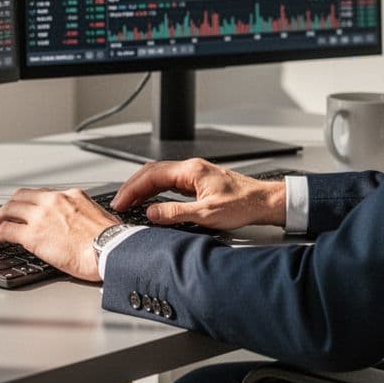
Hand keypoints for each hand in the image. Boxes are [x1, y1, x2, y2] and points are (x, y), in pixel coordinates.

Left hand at [0, 188, 119, 281]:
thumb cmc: (113, 242)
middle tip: (0, 218)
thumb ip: (85, 217)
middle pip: (20, 197)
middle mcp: (54, 200)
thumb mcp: (100, 218)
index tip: (23, 211)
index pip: (42, 194)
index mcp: (71, 196)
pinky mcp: (33, 234)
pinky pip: (4, 230)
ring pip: (8, 210)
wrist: (112, 250)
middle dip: (7, 208)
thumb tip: (83, 228)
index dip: (29, 203)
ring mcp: (41, 216)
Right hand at [111, 158, 287, 230]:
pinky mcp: (198, 181)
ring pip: (160, 176)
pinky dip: (155, 190)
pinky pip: (169, 182)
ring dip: (143, 188)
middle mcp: (191, 168)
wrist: (264, 202)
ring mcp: (194, 173)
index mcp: (191, 170)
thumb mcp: (206, 214)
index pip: (152, 176)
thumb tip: (151, 213)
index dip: (132, 189)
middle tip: (119, 203)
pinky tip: (151, 200)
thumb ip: (175, 213)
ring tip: (129, 203)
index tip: (120, 202)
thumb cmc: (243, 205)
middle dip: (132, 187)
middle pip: (152, 172)